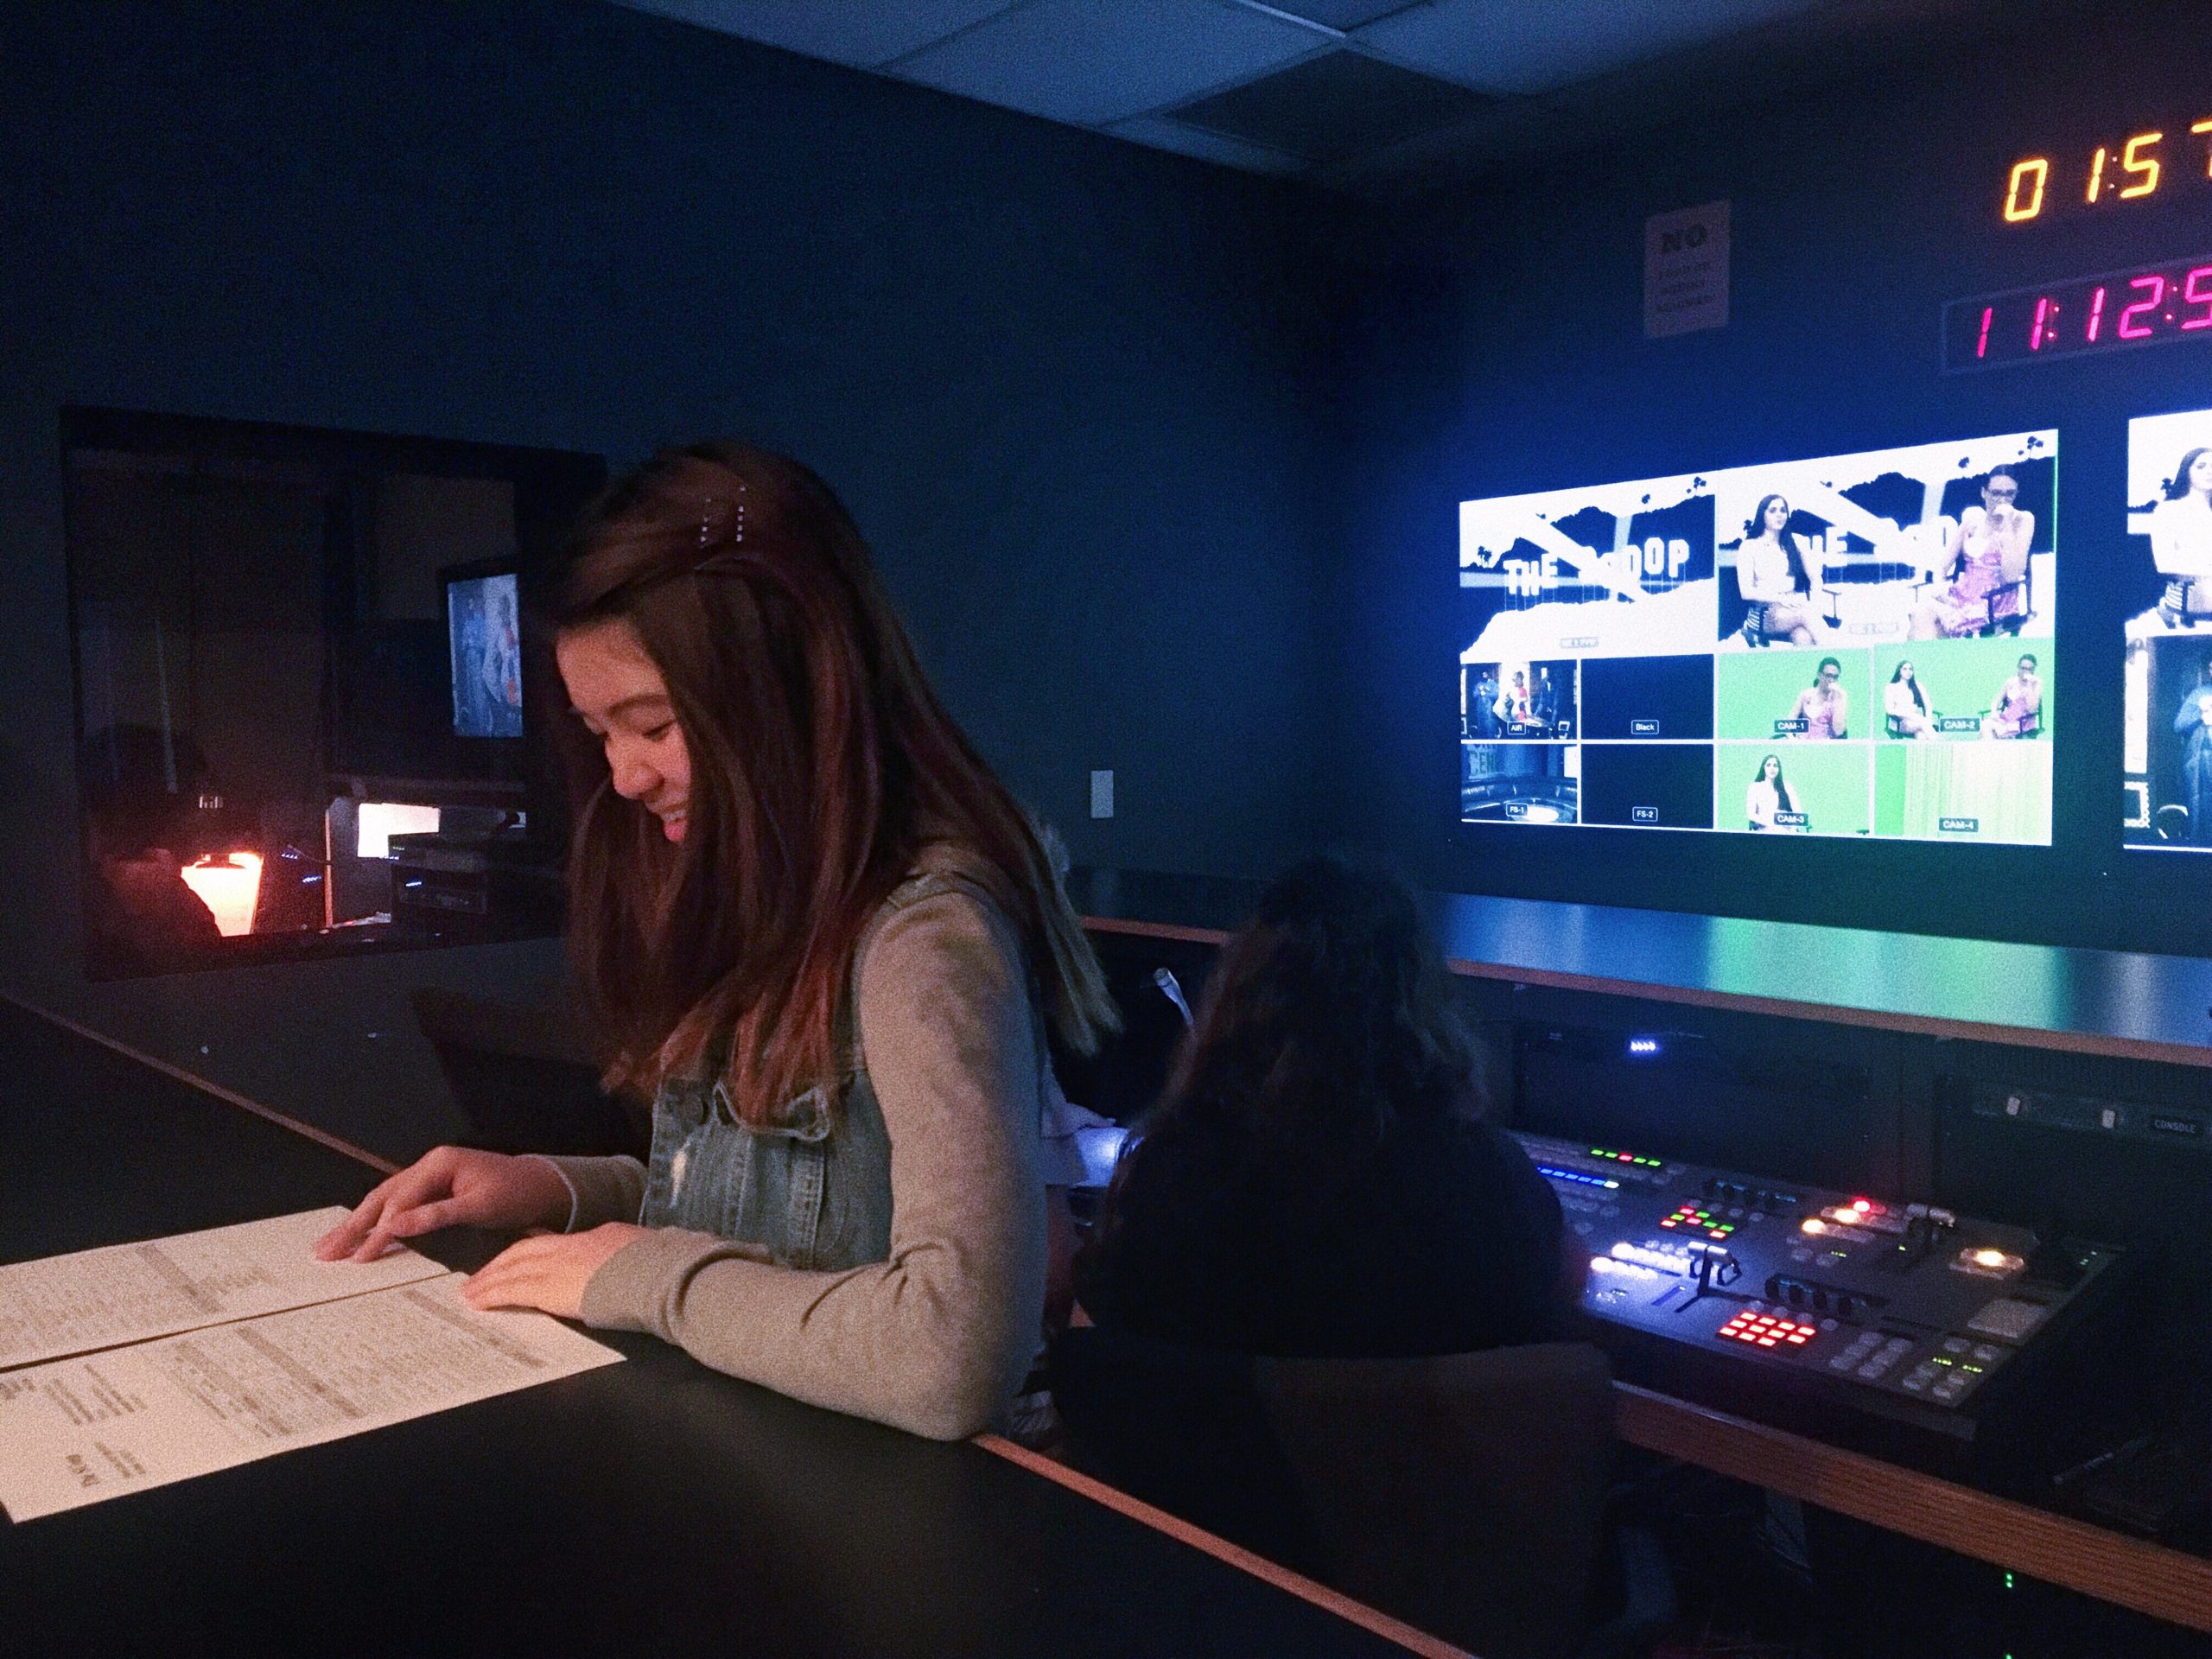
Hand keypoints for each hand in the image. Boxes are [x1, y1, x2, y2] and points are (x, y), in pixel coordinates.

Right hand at [314, 1146, 573, 1262]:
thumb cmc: (516, 1193)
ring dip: (357, 1224)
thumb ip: (436, 1215)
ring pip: (384, 1200)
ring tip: (329, 1246)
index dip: (378, 1231)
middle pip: (382, 1197)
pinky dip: (376, 1221)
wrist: (541, 1185)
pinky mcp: (433, 1188)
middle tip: (324, 1251)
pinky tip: (359, 1234)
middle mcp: (429, 1165)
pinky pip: (397, 1205)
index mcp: (439, 1164)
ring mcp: (429, 1175)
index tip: (360, 1257)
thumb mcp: (480, 1206)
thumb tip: (395, 1226)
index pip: (398, 1201)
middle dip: (352, 1226)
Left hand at [460, 1225, 647, 1319]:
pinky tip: (478, 1301)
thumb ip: (616, 1252)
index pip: (549, 1242)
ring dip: (488, 1280)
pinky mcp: (549, 1290)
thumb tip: (614, 1257)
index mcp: (590, 1239)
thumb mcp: (634, 1248)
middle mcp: (567, 1248)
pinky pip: (512, 1291)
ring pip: (511, 1270)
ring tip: (469, 1292)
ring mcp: (556, 1267)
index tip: (510, 1257)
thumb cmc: (653, 1263)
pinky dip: (492, 1294)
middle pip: (522, 1253)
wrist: (652, 1273)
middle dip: (498, 1265)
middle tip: (479, 1277)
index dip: (526, 1250)